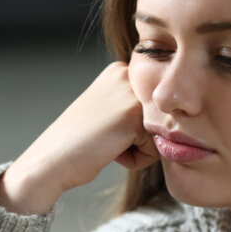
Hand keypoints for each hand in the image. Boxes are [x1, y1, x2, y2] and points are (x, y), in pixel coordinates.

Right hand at [0, 61, 158, 214]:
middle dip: (140, 138)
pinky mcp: (133, 116)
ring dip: (139, 149)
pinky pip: (155, 148)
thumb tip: (181, 113)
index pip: (156, 106)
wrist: (50, 161)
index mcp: (120, 70)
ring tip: (107, 144)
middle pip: (162, 118)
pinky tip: (108, 151)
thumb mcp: (108, 111)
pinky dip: (136, 159)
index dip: (136, 128)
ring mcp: (130, 93)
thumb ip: (136, 106)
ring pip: (162, 133)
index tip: (106, 128)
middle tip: (106, 137)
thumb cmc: (78, 144)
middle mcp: (127, 74)